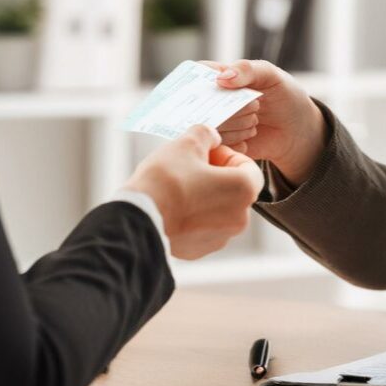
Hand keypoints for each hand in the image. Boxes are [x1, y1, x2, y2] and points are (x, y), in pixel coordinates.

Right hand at [122, 125, 263, 259]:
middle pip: (234, 190)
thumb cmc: (165, 180)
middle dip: (216, 176)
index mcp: (243, 191)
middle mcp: (239, 219)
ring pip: (219, 210)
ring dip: (204, 196)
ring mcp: (220, 237)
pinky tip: (172, 206)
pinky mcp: (200, 250)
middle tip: (190, 167)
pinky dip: (193, 216)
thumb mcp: (187, 143)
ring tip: (178, 187)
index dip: (227, 155)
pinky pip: (203, 227)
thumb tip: (211, 137)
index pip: (249, 167)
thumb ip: (206, 134)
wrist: (137, 217)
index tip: (207, 153)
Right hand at [201, 59, 327, 185]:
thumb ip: (247, 70)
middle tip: (256, 106)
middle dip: (232, 108)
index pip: (194, 77)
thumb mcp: (270, 75)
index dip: (200, 85)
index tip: (220, 91)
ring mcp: (214, 124)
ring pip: (210, 128)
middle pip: (202, 106)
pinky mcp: (220, 145)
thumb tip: (221, 78)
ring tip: (255, 121)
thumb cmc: (284, 95)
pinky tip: (250, 138)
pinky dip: (237, 143)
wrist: (297, 131)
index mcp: (217, 76)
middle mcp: (210, 101)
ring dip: (237, 126)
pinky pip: (218, 147)